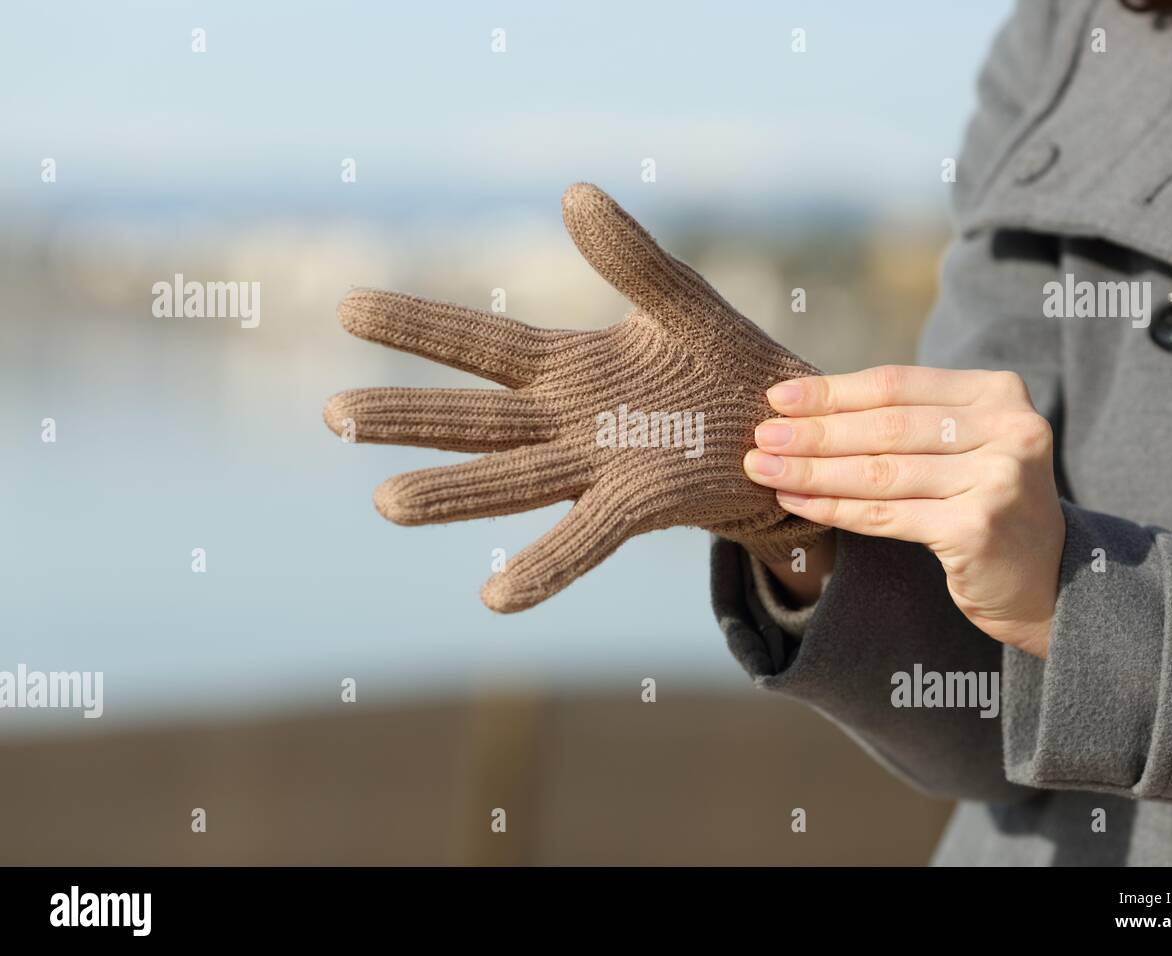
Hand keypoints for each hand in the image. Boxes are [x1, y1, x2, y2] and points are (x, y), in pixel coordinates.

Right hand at [323, 183, 824, 612]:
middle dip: (408, 416)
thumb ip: (629, 257)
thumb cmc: (727, 366)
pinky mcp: (640, 503)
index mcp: (569, 369)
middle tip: (333, 413)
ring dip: (451, 493)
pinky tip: (495, 598)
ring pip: (511, 480)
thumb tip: (574, 192)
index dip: (417, 326)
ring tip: (386, 504)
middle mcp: (567, 422)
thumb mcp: (679, 301)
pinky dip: (544, 566)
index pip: (481, 345)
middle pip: (475, 419)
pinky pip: (585, 538)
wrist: (789, 432)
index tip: (347, 306)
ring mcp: (598, 467)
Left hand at [743, 365, 1064, 656]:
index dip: (833, 391)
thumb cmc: (985, 503)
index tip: (778, 397)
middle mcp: (1008, 428)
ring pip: (880, 472)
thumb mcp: (962, 446)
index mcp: (999, 392)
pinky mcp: (978, 528)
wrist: (1048, 581)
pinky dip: (833, 507)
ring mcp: (998, 478)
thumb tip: (803, 407)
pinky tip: (795, 500)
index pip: (897, 385)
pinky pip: (886, 515)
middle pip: (886, 427)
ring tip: (763, 467)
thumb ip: (909, 421)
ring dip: (812, 469)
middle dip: (814, 432)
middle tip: (760, 435)